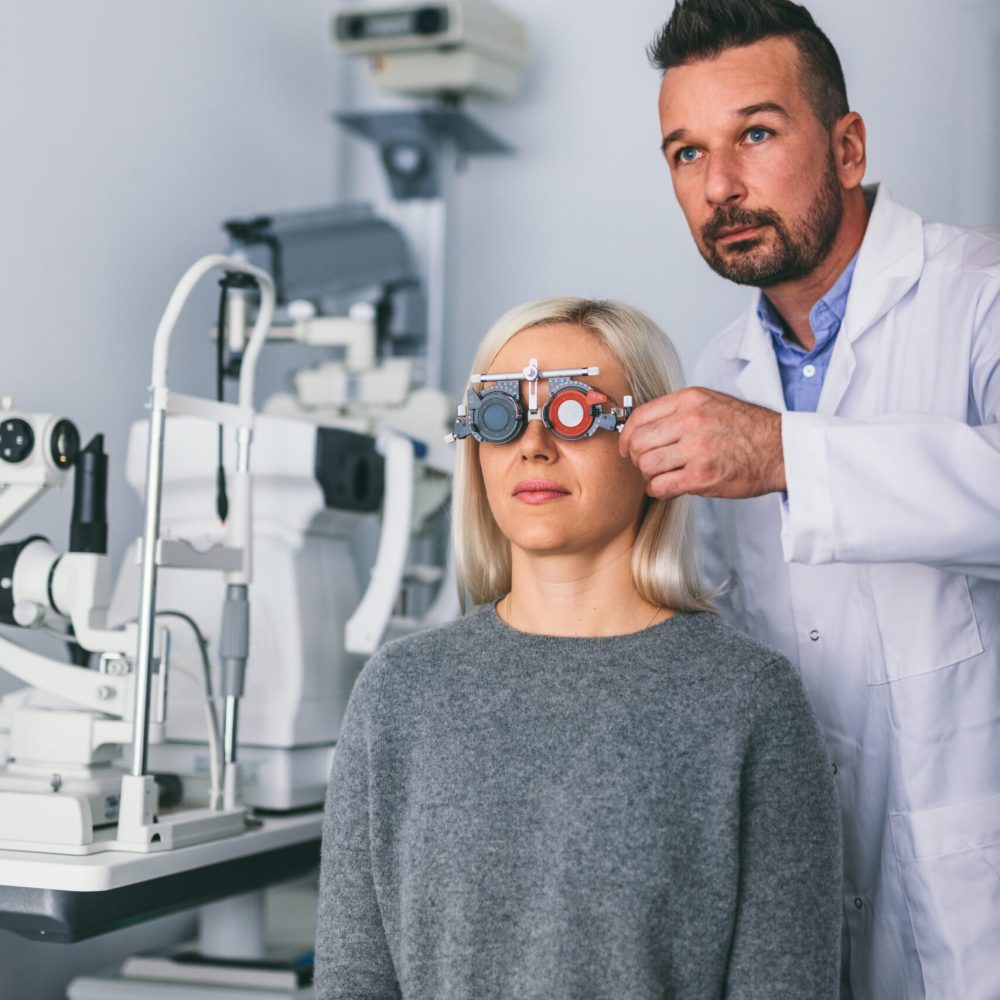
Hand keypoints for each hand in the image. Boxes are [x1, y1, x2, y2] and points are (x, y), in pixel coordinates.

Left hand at [618, 387, 785, 499]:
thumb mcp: (712, 403)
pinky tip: (667, 488)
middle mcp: (691, 421)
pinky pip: (661, 486)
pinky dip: (658, 490)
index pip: (640, 416)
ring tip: (661, 476)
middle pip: (639, 442)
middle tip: (646, 464)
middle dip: (637, 457)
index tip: (628, 447)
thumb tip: (644, 427)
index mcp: (690, 400)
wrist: (781, 449)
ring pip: (647, 465)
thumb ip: (679, 411)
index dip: (627, 436)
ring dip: (649, 475)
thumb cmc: (748, 429)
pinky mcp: (702, 476)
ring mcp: (696, 449)